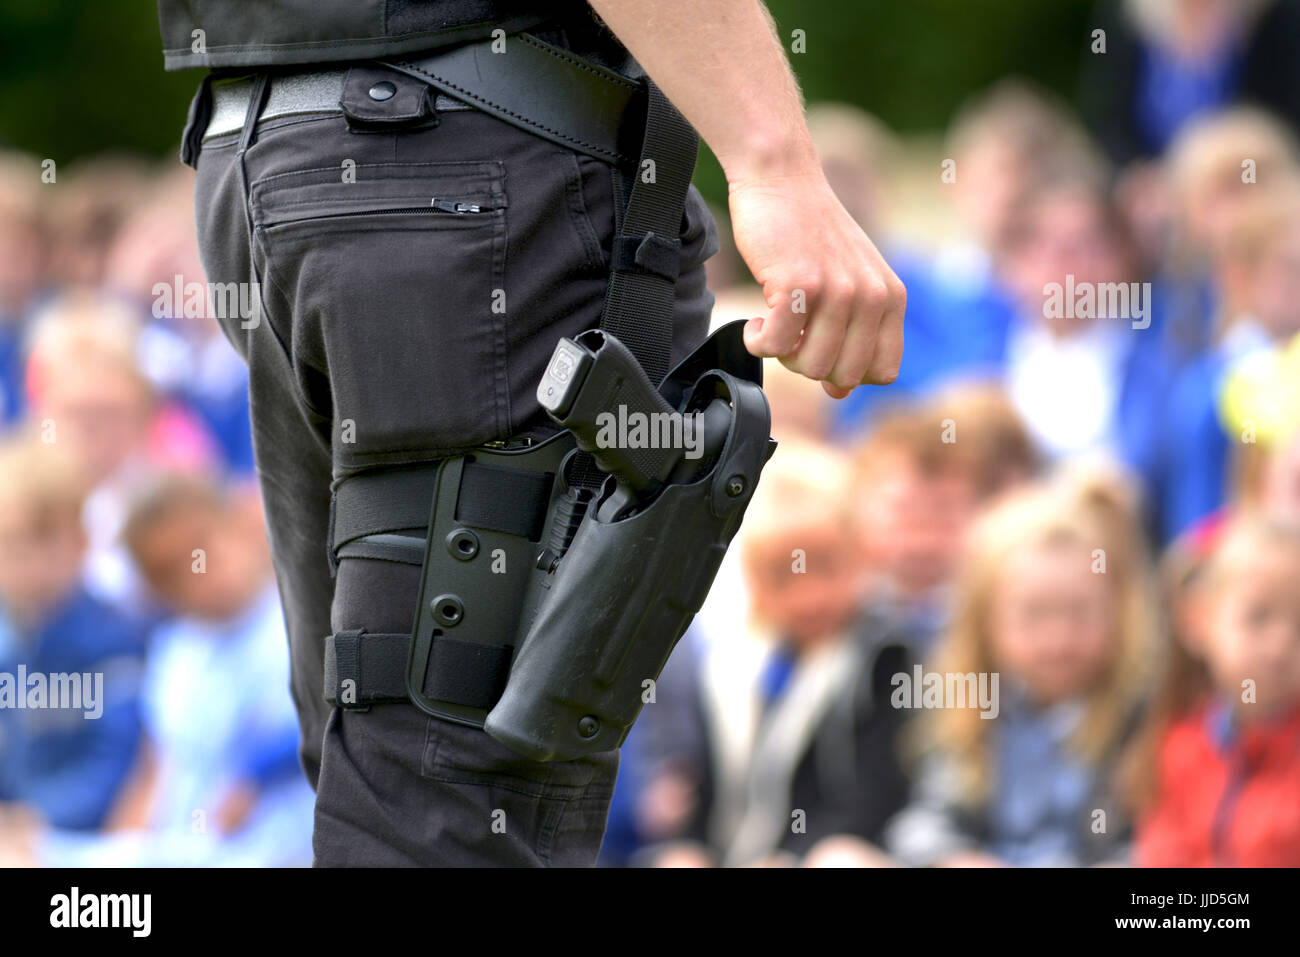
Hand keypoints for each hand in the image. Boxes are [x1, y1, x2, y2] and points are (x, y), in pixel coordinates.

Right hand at [728, 166, 904, 397]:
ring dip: (781, 353)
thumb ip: (856, 332)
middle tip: (791, 334)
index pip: (883, 372)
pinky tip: (753, 320)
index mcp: (891, 298)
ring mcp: (837, 291)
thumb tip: (841, 393)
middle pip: (843, 376)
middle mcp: (871, 296)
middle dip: (810, 365)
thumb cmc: (810, 232)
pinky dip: (755, 340)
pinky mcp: (798, 285)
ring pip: (808, 366)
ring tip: (773, 323)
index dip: (847, 373)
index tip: (820, 349)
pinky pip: (773, 346)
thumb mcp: (850, 280)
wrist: (782, 178)